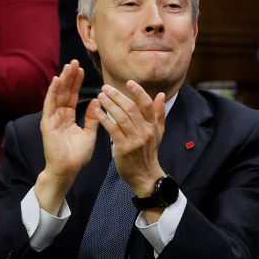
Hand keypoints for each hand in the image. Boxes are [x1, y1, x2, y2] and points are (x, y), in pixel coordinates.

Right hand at [34, 61, 101, 213]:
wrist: (68, 169)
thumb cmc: (78, 155)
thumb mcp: (89, 132)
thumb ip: (93, 117)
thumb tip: (97, 100)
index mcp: (68, 117)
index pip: (72, 96)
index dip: (76, 82)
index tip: (82, 69)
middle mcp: (58, 115)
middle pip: (64, 92)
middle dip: (69, 77)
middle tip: (74, 62)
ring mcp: (52, 118)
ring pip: (57, 95)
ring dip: (62, 80)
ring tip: (68, 66)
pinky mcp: (47, 123)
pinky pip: (50, 105)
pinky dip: (53, 92)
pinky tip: (57, 80)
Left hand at [97, 81, 166, 213]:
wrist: (145, 175)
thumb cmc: (148, 153)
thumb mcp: (158, 132)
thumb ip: (159, 113)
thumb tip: (161, 95)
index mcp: (153, 125)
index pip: (147, 104)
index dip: (138, 92)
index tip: (128, 82)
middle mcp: (146, 131)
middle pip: (132, 108)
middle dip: (118, 96)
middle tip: (105, 87)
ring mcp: (135, 140)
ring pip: (122, 117)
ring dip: (110, 105)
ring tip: (100, 96)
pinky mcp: (124, 148)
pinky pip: (113, 130)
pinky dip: (104, 119)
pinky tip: (97, 111)